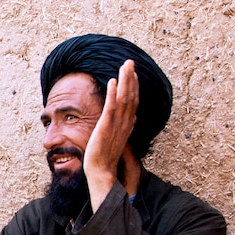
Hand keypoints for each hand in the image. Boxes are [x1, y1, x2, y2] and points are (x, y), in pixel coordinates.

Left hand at [84, 59, 139, 210]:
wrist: (100, 172)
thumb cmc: (106, 159)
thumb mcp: (117, 140)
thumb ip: (124, 127)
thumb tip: (132, 118)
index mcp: (126, 125)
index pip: (132, 102)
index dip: (133, 87)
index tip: (133, 74)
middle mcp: (124, 123)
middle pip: (130, 96)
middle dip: (131, 78)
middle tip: (130, 62)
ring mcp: (116, 125)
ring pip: (124, 98)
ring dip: (125, 80)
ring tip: (125, 65)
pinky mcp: (106, 127)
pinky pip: (111, 107)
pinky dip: (113, 93)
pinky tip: (112, 81)